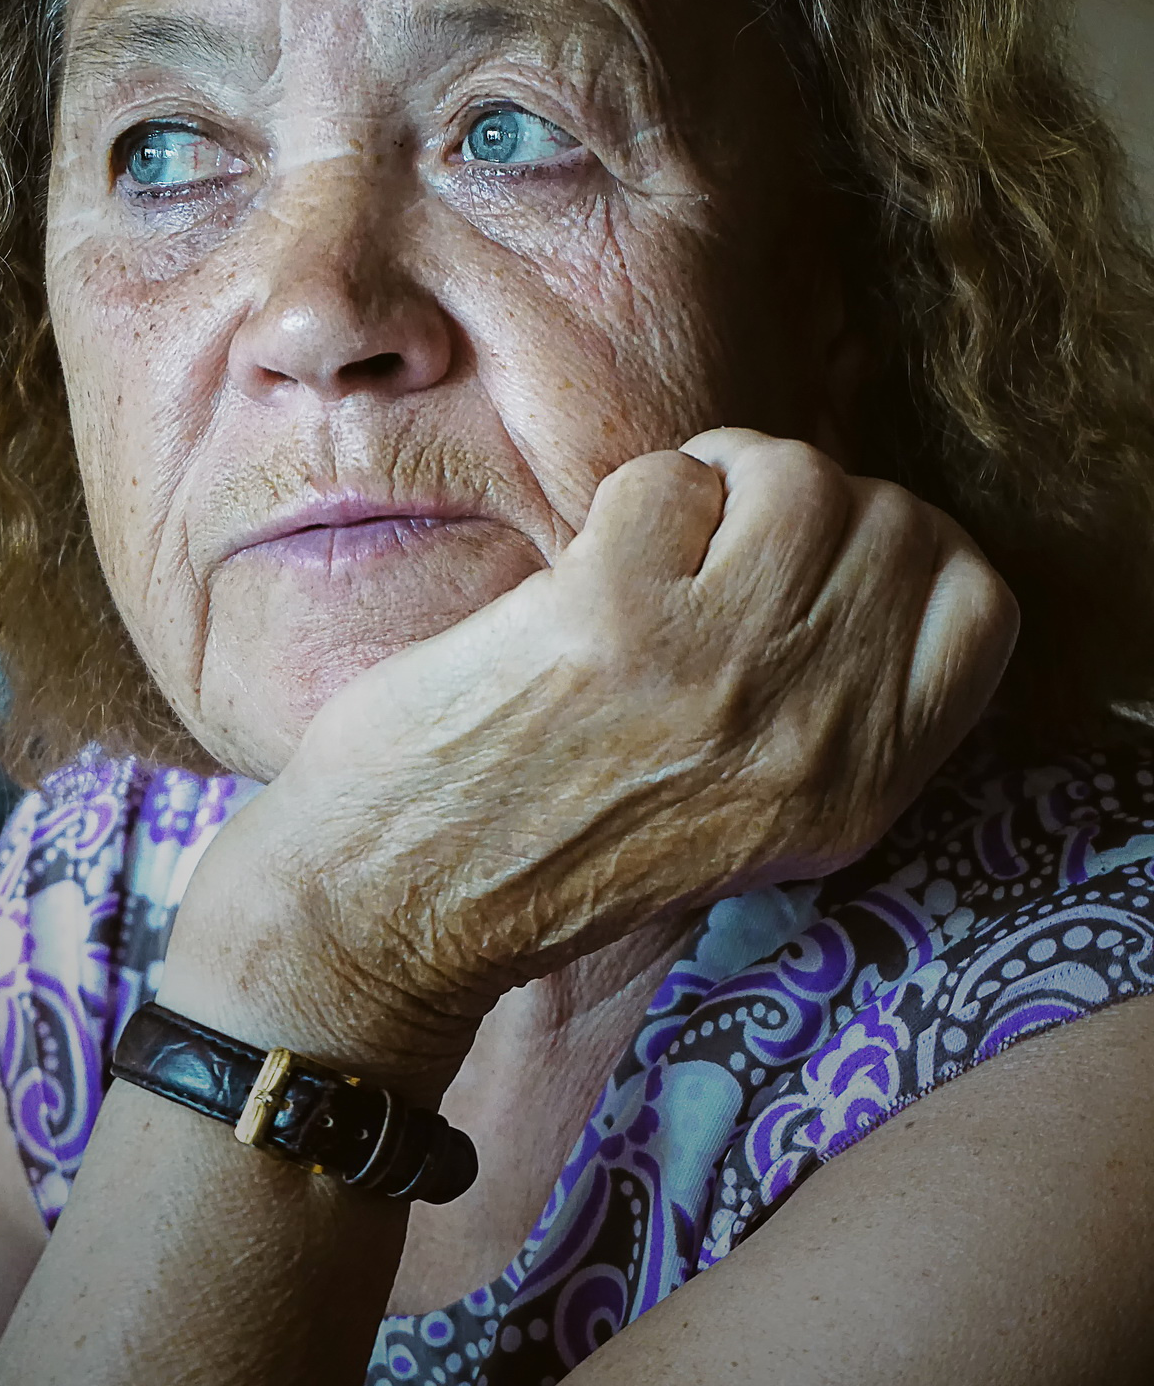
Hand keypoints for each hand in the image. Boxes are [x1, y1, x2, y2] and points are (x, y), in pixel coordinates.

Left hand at [161, 430, 1017, 1092]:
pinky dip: (633, 497)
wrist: (401, 909)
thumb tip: (852, 550)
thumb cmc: (561, 852)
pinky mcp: (612, 620)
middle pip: (894, 520)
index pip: (983, 611)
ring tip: (662, 538)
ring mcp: (716, 675)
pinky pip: (671, 480)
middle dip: (807, 498)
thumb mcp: (751, 822)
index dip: (911, 553)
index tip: (826, 559)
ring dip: (726, 477)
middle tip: (723, 538)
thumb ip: (828, 704)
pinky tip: (591, 564)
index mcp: (858, 792)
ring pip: (799, 476)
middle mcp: (810, 737)